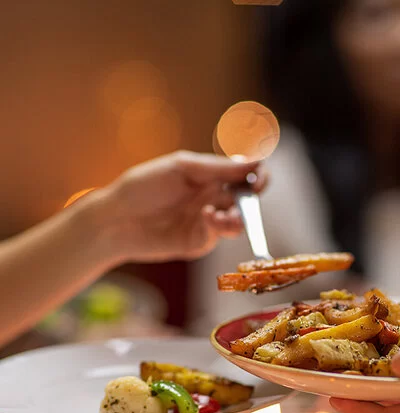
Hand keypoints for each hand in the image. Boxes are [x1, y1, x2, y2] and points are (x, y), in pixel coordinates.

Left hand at [85, 151, 266, 263]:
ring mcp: (207, 221)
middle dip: (250, 202)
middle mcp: (212, 198)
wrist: (117, 218)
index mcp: (210, 176)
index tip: (260, 178)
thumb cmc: (144, 186)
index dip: (258, 176)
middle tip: (246, 202)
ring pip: (237, 222)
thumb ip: (219, 167)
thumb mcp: (183, 168)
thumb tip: (256, 162)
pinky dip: (218, 227)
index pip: (245, 175)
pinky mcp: (199, 242)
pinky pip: (218, 235)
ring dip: (238, 219)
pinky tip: (207, 218)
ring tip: (225, 217)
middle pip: (246, 201)